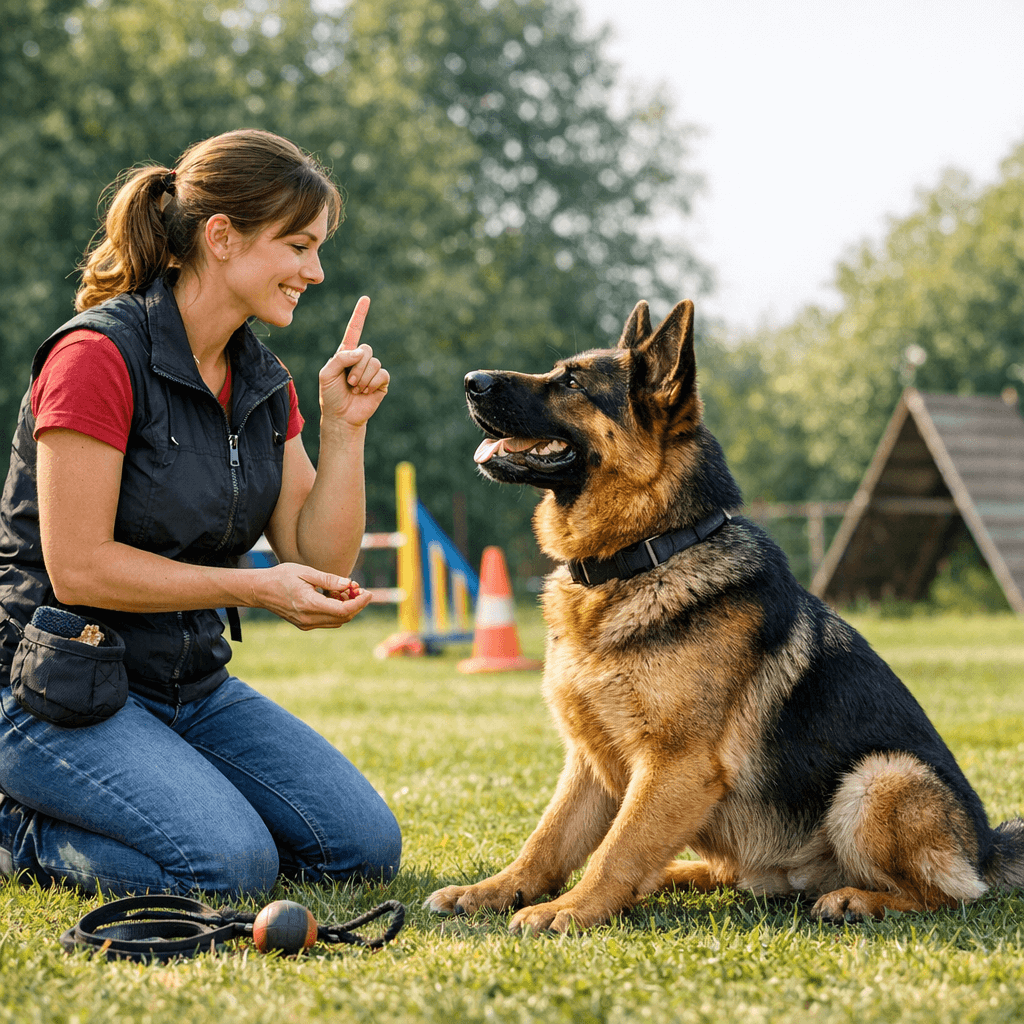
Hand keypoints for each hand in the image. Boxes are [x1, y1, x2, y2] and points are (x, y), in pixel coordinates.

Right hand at [250, 562, 372, 629]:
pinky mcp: (304, 625)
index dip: (359, 602)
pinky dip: (336, 611)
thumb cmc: (282, 576)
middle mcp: (309, 619)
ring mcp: (306, 624)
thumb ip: (329, 579)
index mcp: (309, 604)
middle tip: (358, 588)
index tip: (368, 592)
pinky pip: (328, 621)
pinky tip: (332, 596)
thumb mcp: (306, 572)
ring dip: (346, 607)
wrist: (260, 590)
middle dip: (356, 604)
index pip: (343, 610)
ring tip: (343, 590)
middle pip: (343, 617)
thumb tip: (349, 584)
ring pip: (337, 621)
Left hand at [319, 296, 389, 428]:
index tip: (366, 298)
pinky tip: (365, 392)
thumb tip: (362, 352)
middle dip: (356, 368)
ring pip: (374, 363)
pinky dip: (372, 383)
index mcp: (346, 353)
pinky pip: (382, 374)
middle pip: (366, 349)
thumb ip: (340, 358)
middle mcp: (361, 359)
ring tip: (355, 389)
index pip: (354, 330)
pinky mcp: (381, 382)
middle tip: (348, 382)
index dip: (360, 314)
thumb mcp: (326, 373)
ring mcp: (372, 370)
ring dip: (362, 378)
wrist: (341, 416)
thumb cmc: (330, 394)